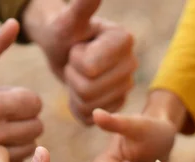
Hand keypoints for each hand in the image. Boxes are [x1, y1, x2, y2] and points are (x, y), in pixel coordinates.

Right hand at [0, 19, 42, 161]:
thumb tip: (14, 24)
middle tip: (12, 113)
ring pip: (33, 144)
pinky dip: (19, 150)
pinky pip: (24, 159)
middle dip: (28, 117)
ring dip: (26, 134)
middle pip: (36, 126)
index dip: (28, 99)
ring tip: (8, 126)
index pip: (33, 104)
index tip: (13, 98)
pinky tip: (5, 141)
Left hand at [23, 0, 136, 123]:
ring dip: (74, 91)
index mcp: (124, 40)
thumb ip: (82, 5)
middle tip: (74, 62)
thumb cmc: (63, 31)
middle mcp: (131, 64)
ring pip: (90, 106)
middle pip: (90, 88)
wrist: (62, 49)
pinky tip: (79, 91)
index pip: (90, 67)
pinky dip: (78, 107)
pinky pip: (91, 118)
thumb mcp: (68, 20)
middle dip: (73, 76)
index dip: (75, 60)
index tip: (77, 48)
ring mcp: (126, 87)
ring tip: (77, 74)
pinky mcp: (116, 105)